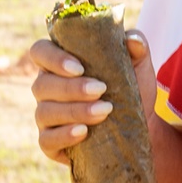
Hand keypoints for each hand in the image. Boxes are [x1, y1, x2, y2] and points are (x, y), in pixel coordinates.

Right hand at [30, 29, 157, 165]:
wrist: (141, 123)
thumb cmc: (132, 86)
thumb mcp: (138, 63)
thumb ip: (136, 45)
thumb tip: (133, 40)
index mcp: (59, 62)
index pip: (40, 51)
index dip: (53, 58)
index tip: (80, 68)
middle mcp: (47, 87)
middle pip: (42, 84)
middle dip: (72, 88)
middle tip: (101, 90)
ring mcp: (46, 115)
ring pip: (44, 112)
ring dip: (74, 111)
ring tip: (104, 111)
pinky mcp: (51, 142)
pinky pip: (46, 140)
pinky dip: (63, 136)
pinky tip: (83, 132)